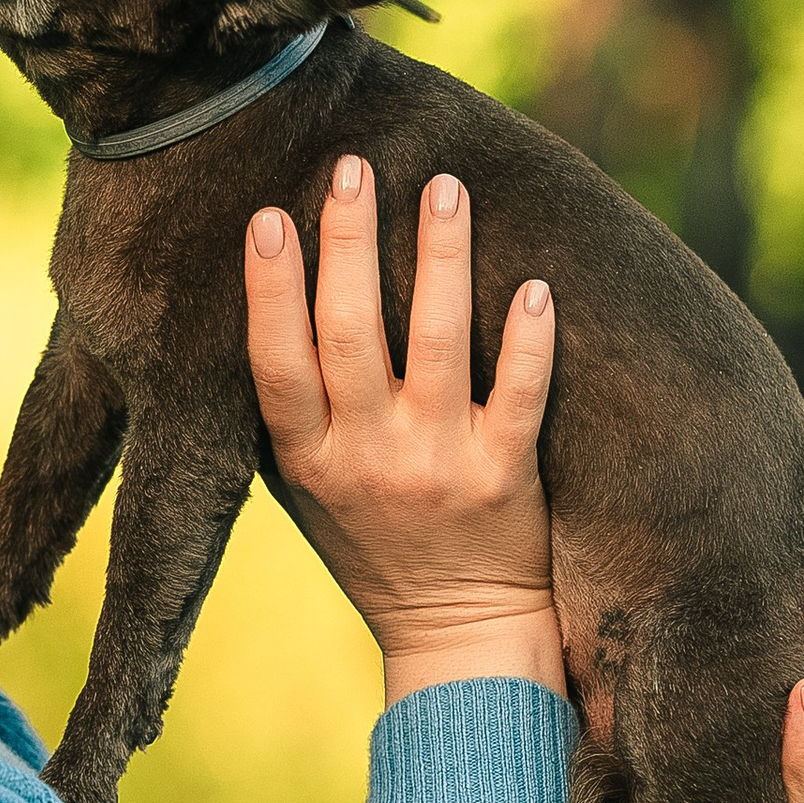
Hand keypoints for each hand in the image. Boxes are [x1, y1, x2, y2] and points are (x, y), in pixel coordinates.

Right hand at [243, 156, 564, 704]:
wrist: (459, 637)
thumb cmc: (377, 549)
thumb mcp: (309, 492)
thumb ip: (295, 415)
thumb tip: (274, 297)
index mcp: (308, 462)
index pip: (276, 363)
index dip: (270, 289)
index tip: (269, 216)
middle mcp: (367, 461)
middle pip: (350, 336)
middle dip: (348, 243)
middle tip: (354, 166)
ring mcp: (438, 468)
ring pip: (436, 345)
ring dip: (438, 257)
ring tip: (446, 184)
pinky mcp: (507, 480)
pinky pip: (519, 395)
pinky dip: (526, 338)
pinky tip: (533, 282)